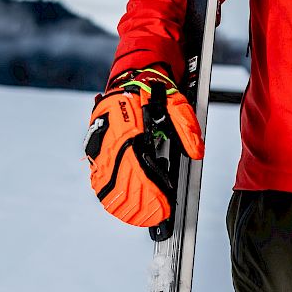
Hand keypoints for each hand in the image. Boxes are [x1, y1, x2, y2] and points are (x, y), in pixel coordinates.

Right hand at [85, 65, 203, 227]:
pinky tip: (118, 203)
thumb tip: (197, 153)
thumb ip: (187, 128)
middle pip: (121, 180)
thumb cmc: (157, 88)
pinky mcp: (94, 143)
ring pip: (104, 180)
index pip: (139, 168)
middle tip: (154, 219)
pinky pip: (96, 173)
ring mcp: (99, 139)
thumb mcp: (178, 103)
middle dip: (138, 204)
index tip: (163, 209)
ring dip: (120, 202)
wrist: (133, 71)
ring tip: (136, 218)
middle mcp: (110, 134)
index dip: (151, 193)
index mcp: (130, 124)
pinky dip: (107, 191)